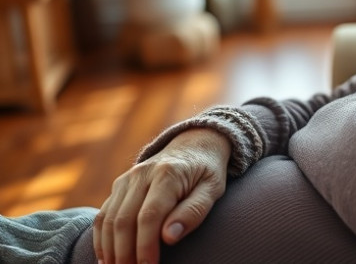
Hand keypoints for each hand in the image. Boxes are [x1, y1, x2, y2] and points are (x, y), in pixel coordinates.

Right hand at [93, 128, 230, 263]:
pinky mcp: (119, 185)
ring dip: (110, 249)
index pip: (150, 216)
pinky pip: (104, 214)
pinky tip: (107, 258)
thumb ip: (194, 211)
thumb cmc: (207, 172)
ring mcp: (127, 178)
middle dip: (125, 253)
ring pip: (109, 218)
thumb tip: (169, 237)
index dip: (146, 245)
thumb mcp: (212, 189)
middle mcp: (142, 174)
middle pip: (124, 220)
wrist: (194, 144)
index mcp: (168, 174)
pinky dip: (101, 238)